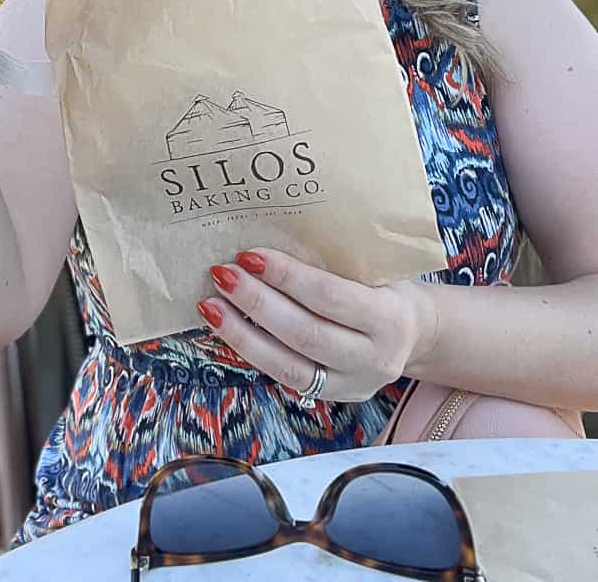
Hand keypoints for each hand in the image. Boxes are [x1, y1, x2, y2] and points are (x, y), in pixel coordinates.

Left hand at [197, 249, 436, 402]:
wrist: (416, 333)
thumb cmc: (386, 285)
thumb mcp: (375, 266)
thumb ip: (336, 259)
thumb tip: (269, 228)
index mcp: (391, 318)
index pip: (330, 296)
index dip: (287, 277)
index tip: (250, 254)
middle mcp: (375, 358)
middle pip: (305, 333)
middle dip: (257, 303)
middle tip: (222, 274)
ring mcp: (353, 384)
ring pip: (288, 365)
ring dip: (242, 334)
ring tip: (210, 305)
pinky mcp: (331, 397)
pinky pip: (284, 377)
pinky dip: (250, 352)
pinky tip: (224, 329)